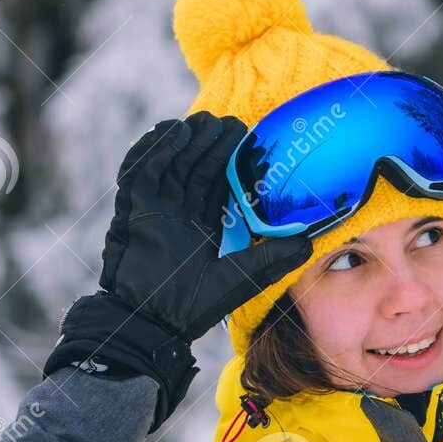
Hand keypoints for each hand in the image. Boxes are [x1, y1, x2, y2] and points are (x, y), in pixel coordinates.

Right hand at [43, 112, 313, 428]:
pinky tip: (176, 131)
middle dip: (209, 143)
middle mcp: (176, 212)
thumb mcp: (242, 276)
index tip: (246, 139)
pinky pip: (142, 170)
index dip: (229, 161)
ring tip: (205, 121)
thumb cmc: (195, 305)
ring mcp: (153, 208)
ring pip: (169, 162)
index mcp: (200, 224)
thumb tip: (310, 244)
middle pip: (193, 167)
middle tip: (229, 122)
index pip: (216, 183)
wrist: (155, 320)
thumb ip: (272, 257)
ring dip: (186, 140)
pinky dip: (157, 150)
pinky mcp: (132, 207)